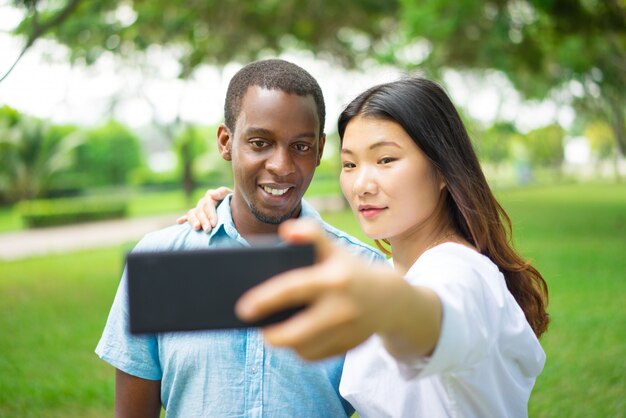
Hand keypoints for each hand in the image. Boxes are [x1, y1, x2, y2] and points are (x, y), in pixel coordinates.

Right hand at [176, 186, 231, 231]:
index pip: (208, 204)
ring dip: (193, 221)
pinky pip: (188, 216)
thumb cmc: (232, 201)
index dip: (211, 214)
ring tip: (197, 228)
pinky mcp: (196, 215)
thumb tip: (212, 194)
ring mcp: (198, 208)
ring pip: (192, 214)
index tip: (214, 223)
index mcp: (210, 196)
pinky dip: (183, 219)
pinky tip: (179, 222)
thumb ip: (222, 192)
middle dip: (204, 221)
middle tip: (208, 230)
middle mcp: (202, 202)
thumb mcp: (230, 195)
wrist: (234, 206)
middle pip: (200, 211)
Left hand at [235, 218, 413, 359]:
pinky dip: (300, 348)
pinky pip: (313, 355)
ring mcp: (346, 332)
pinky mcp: (347, 349)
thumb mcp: (334, 250)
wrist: (391, 298)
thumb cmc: (350, 270)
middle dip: (270, 334)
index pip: (292, 289)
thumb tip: (286, 230)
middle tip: (253, 325)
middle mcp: (342, 308)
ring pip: (302, 347)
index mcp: (334, 279)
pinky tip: (293, 338)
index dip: (264, 300)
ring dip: (283, 340)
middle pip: (296, 332)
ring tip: (270, 330)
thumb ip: (311, 237)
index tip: (243, 308)